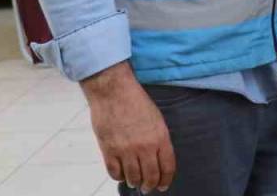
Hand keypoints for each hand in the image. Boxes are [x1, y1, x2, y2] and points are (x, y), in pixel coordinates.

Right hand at [80, 62, 175, 192]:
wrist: (114, 91)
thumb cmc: (137, 102)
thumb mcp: (157, 119)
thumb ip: (159, 140)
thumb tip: (158, 158)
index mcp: (160, 138)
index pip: (167, 167)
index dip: (166, 180)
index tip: (163, 185)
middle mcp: (144, 147)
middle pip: (150, 176)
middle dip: (150, 185)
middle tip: (148, 187)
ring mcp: (126, 150)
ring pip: (133, 178)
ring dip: (135, 182)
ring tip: (135, 182)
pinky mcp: (109, 150)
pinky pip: (115, 173)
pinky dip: (119, 177)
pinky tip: (122, 174)